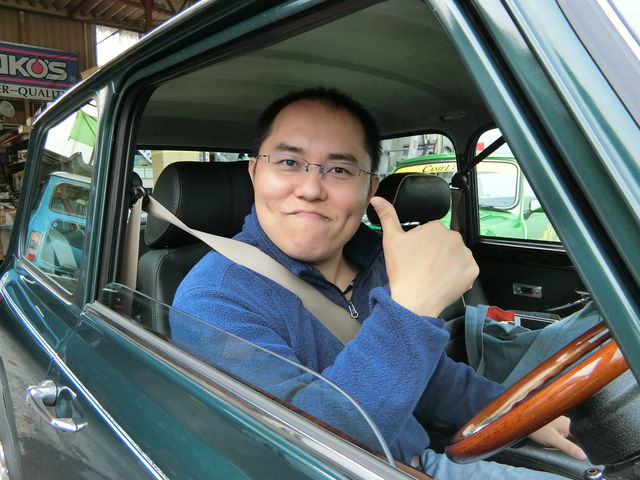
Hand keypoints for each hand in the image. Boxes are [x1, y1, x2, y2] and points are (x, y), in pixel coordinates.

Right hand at [370, 196, 478, 316]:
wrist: (415, 300)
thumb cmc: (403, 271)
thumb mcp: (391, 240)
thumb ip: (387, 216)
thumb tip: (377, 199)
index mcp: (436, 227)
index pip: (431, 233)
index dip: (421, 245)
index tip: (415, 256)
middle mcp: (454, 237)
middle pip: (444, 244)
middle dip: (436, 252)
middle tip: (422, 266)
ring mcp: (465, 254)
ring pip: (455, 256)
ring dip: (447, 263)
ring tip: (432, 275)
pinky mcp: (472, 270)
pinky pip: (465, 270)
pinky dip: (457, 275)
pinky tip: (443, 281)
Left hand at [529, 416, 586, 460]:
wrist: (522, 419)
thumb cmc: (536, 427)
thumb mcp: (553, 440)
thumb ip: (569, 447)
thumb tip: (583, 456)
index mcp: (570, 424)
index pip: (583, 438)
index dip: (582, 447)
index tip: (576, 453)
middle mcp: (568, 422)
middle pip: (577, 437)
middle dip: (573, 445)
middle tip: (560, 445)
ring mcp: (562, 422)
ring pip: (570, 436)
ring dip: (566, 442)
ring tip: (554, 441)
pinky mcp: (556, 425)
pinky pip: (563, 434)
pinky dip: (561, 439)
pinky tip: (553, 439)